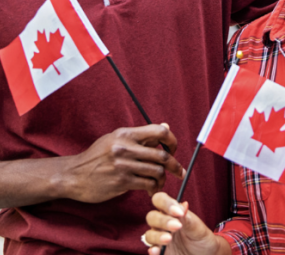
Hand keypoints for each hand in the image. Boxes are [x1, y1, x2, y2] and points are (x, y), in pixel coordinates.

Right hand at [64, 124, 183, 202]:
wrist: (73, 175)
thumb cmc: (97, 156)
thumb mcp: (116, 138)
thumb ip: (141, 135)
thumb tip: (165, 126)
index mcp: (126, 134)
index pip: (159, 131)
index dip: (172, 140)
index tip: (174, 149)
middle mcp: (126, 148)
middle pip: (162, 155)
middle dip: (174, 164)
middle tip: (178, 171)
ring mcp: (123, 165)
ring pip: (157, 171)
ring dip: (163, 179)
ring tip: (161, 182)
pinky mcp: (121, 182)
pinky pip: (147, 184)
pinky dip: (154, 188)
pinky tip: (152, 190)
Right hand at [144, 192, 231, 254]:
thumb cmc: (201, 237)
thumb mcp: (198, 228)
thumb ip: (188, 218)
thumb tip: (183, 205)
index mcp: (172, 212)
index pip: (160, 200)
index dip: (166, 203)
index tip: (178, 212)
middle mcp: (163, 224)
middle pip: (152, 217)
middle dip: (163, 221)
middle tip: (177, 226)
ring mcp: (160, 238)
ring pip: (149, 234)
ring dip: (157, 235)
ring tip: (169, 239)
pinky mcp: (159, 253)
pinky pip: (151, 250)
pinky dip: (153, 250)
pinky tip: (156, 250)